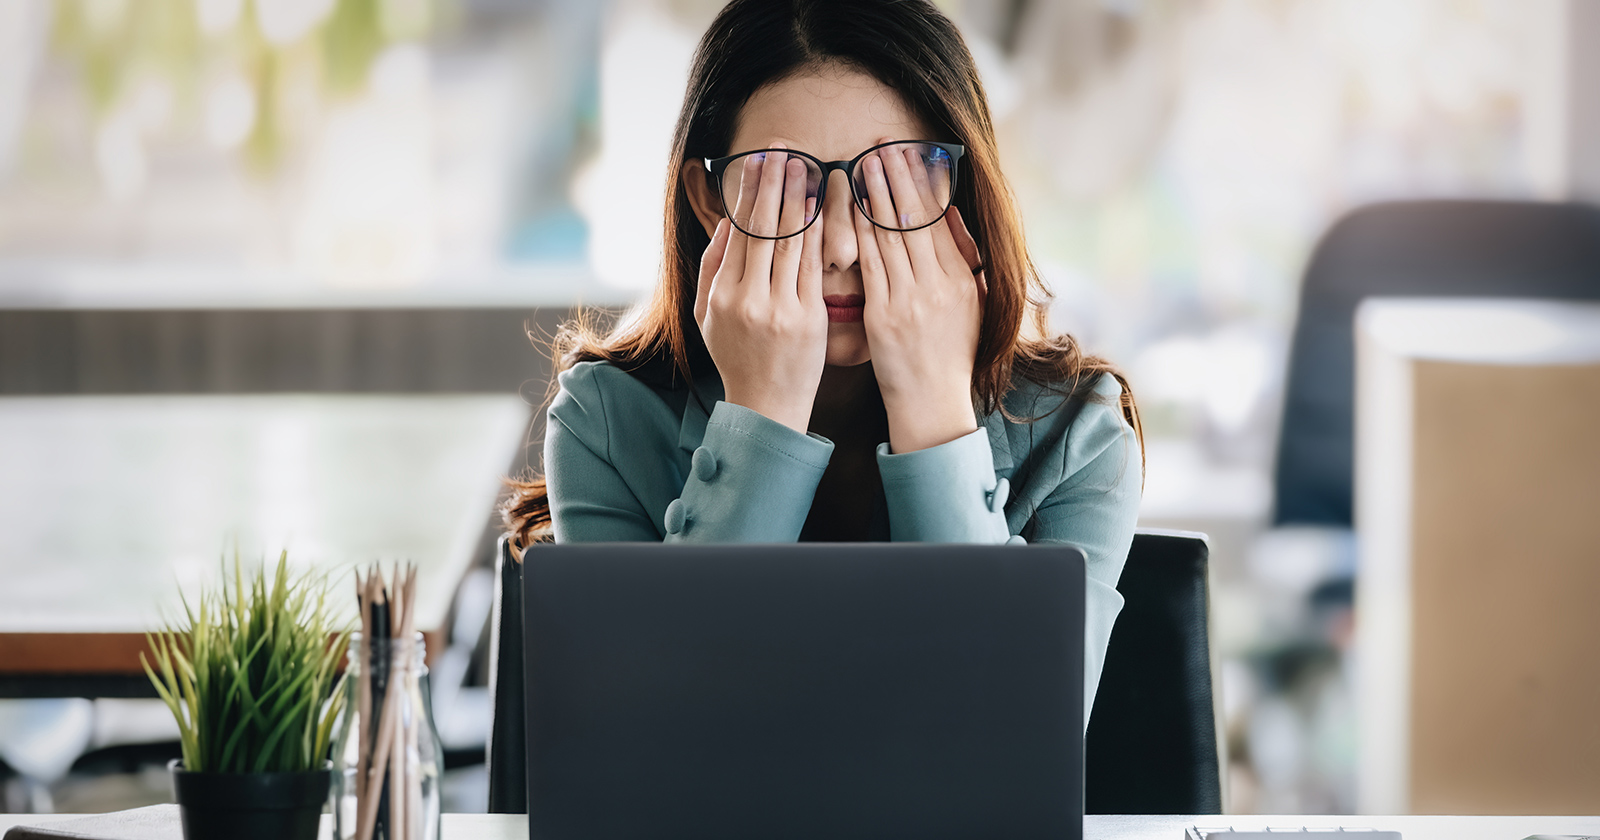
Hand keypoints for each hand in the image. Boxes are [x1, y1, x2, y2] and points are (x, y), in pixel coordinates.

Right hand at [693, 146, 827, 433]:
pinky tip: (822, 208)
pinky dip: (818, 234)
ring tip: (806, 165)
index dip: (750, 191)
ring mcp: (780, 308)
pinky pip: (814, 267)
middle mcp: (748, 298)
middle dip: (774, 183)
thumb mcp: (707, 316)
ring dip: (799, 199)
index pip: (739, 231)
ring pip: (791, 241)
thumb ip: (713, 267)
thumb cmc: (737, 358)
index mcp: (722, 294)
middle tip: (784, 148)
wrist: (766, 406)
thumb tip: (726, 223)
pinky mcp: (809, 319)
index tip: (759, 160)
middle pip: (763, 228)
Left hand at [854, 139, 987, 452]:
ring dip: (876, 194)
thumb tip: (952, 215)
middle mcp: (939, 284)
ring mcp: (912, 299)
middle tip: (882, 143)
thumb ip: (964, 259)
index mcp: (961, 279)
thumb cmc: (949, 356)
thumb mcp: (972, 304)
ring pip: (892, 235)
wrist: (934, 404)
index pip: (939, 219)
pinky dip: (861, 232)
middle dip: (898, 176)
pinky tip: (850, 208)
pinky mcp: (885, 316)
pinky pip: (871, 264)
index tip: (909, 152)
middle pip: (916, 218)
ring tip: (864, 162)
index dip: (922, 182)